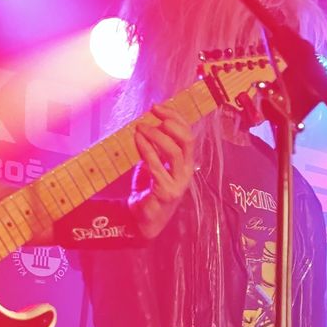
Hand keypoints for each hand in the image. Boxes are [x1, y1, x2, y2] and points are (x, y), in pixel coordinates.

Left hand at [127, 104, 195, 239]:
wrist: (144, 218)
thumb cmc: (149, 189)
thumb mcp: (154, 164)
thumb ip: (156, 148)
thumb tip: (149, 124)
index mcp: (186, 164)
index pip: (188, 135)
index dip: (176, 118)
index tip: (158, 107)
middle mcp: (186, 172)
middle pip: (187, 142)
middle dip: (171, 123)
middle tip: (153, 113)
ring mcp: (178, 183)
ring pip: (175, 153)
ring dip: (157, 136)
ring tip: (141, 127)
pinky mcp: (166, 192)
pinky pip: (157, 167)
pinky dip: (147, 151)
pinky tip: (137, 140)